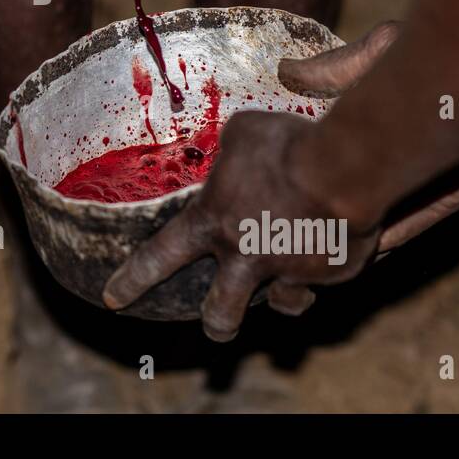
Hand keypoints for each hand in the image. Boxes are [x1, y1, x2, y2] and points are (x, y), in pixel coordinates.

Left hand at [103, 22, 458, 340]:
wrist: (344, 171)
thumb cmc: (286, 145)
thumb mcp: (244, 133)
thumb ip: (230, 149)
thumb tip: (233, 147)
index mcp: (211, 221)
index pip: (158, 258)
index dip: (133, 281)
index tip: (115, 299)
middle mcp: (242, 256)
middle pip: (219, 313)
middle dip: (216, 325)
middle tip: (216, 325)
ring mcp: (286, 272)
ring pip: (277, 310)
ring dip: (276, 308)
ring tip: (278, 302)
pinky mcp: (326, 276)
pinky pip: (319, 285)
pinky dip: (319, 278)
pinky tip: (323, 265)